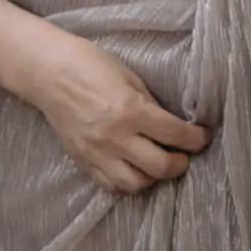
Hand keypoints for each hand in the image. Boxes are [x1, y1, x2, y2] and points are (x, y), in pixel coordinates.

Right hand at [26, 31, 208, 197]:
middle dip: (180, 163)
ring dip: (153, 177)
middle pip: (160, 167)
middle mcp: (115, 137)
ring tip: (157, 164)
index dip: (197, 139)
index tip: (202, 137)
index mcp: (130, 110)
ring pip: (136, 184)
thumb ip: (150, 106)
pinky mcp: (83, 161)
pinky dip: (128, 181)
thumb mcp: (130, 78)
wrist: (48, 72)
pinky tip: (133, 168)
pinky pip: (111, 185)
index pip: (175, 135)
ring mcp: (97, 153)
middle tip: (183, 155)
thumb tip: (171, 127)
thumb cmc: (89, 64)